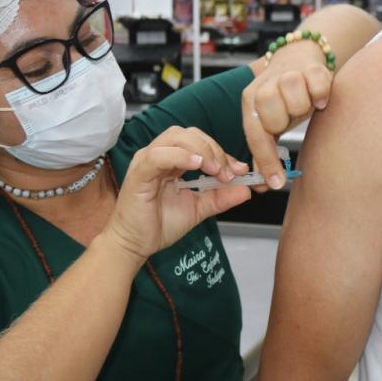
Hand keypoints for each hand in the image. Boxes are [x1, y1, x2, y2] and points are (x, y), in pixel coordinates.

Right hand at [101, 126, 250, 263]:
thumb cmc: (158, 225)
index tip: (241, 170)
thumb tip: (247, 190)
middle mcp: (159, 155)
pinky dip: (180, 156)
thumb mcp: (198, 209)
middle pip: (190, 134)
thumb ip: (220, 197)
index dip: (223, 153)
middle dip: (215, 149)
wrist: (134, 245)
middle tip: (229, 172)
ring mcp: (147, 161)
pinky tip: (197, 165)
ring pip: (176, 138)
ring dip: (202, 150)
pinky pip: (159, 155)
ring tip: (216, 170)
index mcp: (172, 160)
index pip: (200, 143)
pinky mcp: (139, 172)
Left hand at [242, 40, 332, 189]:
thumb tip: (261, 185)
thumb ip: (264, 151)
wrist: (297, 56)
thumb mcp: (269, 122)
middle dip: (285, 123)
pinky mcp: (310, 67)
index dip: (266, 162)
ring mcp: (286, 73)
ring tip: (305, 103)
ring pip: (295, 99)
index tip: (276, 183)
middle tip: (291, 116)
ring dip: (304, 107)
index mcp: (250, 101)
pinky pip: (318, 85)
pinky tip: (319, 96)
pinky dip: (322, 95)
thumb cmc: (283, 96)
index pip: (255, 136)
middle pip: (274, 118)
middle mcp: (264, 86)